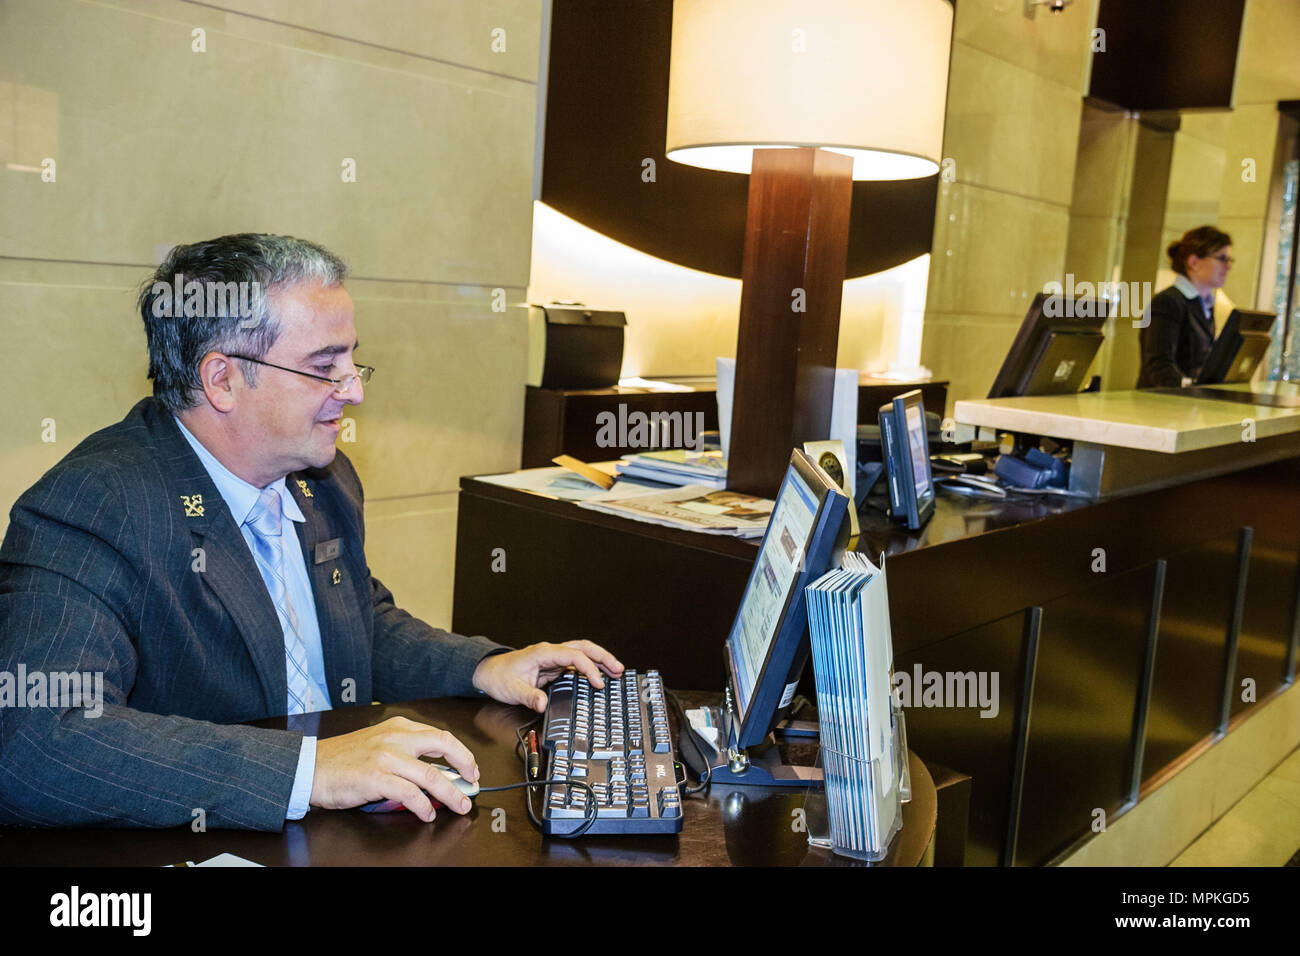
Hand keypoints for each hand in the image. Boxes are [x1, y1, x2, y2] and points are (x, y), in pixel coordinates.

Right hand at [310, 716, 478, 821]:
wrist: (310, 767)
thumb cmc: (343, 759)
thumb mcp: (378, 744)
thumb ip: (405, 752)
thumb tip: (435, 772)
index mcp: (398, 727)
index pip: (440, 735)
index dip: (460, 752)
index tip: (469, 767)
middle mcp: (396, 737)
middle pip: (444, 745)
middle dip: (465, 764)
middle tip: (473, 782)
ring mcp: (387, 757)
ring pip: (431, 775)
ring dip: (450, 793)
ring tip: (459, 805)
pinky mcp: (377, 778)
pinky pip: (411, 794)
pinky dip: (424, 806)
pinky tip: (428, 813)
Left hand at [472, 640, 624, 711]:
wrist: (489, 672)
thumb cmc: (499, 677)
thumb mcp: (512, 690)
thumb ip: (529, 696)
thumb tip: (543, 704)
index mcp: (543, 653)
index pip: (573, 655)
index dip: (588, 668)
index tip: (598, 682)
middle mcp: (551, 652)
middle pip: (583, 647)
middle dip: (602, 657)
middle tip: (619, 669)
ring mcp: (553, 658)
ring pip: (582, 653)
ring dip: (599, 660)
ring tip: (616, 671)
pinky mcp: (554, 666)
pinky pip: (576, 664)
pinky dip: (590, 669)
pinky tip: (598, 677)